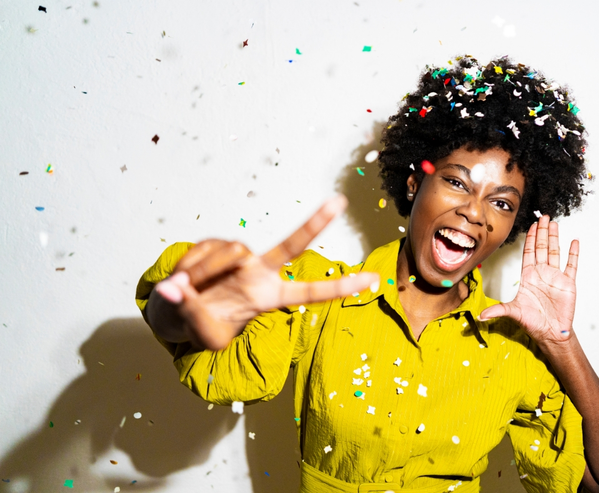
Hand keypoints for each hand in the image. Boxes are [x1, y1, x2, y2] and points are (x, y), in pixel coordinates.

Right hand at [153, 195, 379, 349]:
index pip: (310, 293)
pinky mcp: (216, 244)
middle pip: (292, 246)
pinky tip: (181, 279)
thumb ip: (192, 312)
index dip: (340, 288)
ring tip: (187, 291)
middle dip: (315, 223)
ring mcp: (239, 256)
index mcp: (269, 298)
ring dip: (203, 274)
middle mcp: (260, 272)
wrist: (176, 312)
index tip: (372, 280)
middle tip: (340, 202)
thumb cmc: (200, 326)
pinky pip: (204, 253)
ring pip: (229, 254)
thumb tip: (174, 288)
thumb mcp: (203, 334)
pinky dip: (189, 268)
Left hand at [479, 216, 578, 345]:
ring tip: (554, 223)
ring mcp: (555, 277)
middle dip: (542, 232)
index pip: (529, 252)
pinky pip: (571, 265)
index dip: (530, 238)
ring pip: (555, 252)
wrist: (550, 333)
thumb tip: (480, 316)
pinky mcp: (568, 283)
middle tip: (543, 216)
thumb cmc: (532, 322)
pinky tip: (574, 242)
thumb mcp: (513, 313)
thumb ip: (498, 310)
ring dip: (555, 238)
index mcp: (529, 276)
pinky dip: (573, 253)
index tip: (531, 226)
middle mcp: (542, 273)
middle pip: (542, 247)